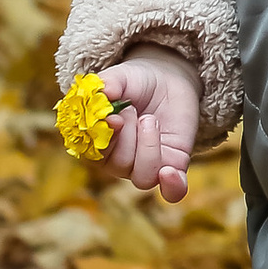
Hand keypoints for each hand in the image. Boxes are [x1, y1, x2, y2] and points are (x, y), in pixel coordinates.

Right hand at [102, 52, 200, 204]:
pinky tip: (170, 172)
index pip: (94, 156)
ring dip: (147, 148)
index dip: (103, 140)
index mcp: (99, 144)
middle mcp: (121, 161)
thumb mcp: (119, 77)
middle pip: (119, 165)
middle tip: (132, 110)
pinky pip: (173, 191)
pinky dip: (172, 187)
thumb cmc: (135, 81)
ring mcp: (148, 164)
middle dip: (127, 135)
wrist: (165, 79)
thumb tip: (103, 92)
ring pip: (143, 177)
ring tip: (149, 119)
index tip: (113, 118)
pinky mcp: (174, 164)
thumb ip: (107, 84)